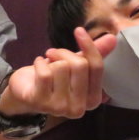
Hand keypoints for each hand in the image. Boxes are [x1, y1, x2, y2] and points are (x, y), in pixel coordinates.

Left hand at [0, 27, 116, 117]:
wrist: (26, 92)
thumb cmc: (54, 78)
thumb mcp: (77, 65)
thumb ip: (95, 54)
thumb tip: (112, 39)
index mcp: (93, 100)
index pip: (97, 67)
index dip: (89, 46)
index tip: (78, 30)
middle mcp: (79, 108)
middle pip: (80, 65)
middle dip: (65, 53)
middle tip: (54, 53)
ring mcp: (60, 108)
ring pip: (62, 67)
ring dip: (51, 59)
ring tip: (46, 63)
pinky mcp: (41, 103)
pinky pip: (45, 73)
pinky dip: (39, 62)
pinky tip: (38, 65)